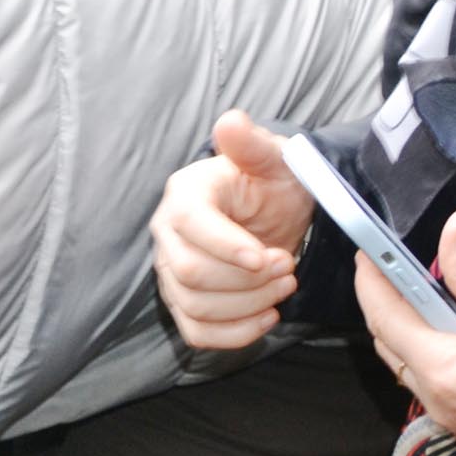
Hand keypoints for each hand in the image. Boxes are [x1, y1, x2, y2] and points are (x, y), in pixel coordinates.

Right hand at [150, 110, 315, 348]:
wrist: (273, 213)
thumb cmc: (272, 183)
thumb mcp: (273, 158)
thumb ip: (252, 143)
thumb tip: (231, 122)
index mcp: (185, 195)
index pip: (190, 226)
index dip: (226, 247)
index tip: (268, 257)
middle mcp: (167, 234)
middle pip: (190, 274)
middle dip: (247, 280)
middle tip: (288, 267)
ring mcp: (171, 271)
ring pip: (196, 306)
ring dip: (249, 304)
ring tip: (285, 285)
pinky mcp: (184, 302)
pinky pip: (196, 332)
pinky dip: (235, 334)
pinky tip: (267, 316)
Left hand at [361, 209, 455, 455]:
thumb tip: (455, 224)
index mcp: (443, 370)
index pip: (385, 318)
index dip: (371, 282)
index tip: (365, 255)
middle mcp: (438, 401)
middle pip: (390, 345)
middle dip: (386, 306)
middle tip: (390, 272)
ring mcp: (452, 420)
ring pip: (409, 370)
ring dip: (408, 335)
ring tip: (422, 301)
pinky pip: (431, 391)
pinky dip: (430, 362)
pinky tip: (448, 341)